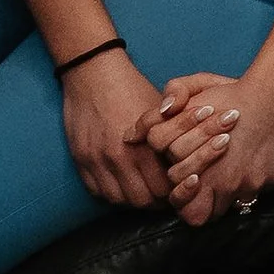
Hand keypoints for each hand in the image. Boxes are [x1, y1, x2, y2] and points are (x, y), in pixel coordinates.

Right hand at [59, 49, 171, 206]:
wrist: (93, 73)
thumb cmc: (133, 89)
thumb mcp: (162, 109)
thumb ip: (175, 137)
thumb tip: (192, 161)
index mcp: (146, 145)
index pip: (165, 187)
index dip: (175, 190)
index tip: (180, 186)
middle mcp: (121, 158)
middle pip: (143, 199)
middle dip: (157, 200)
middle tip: (165, 193)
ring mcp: (97, 161)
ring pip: (120, 200)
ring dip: (134, 199)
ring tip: (145, 191)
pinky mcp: (81, 160)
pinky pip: (98, 192)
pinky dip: (112, 193)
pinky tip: (123, 184)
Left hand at [154, 71, 273, 226]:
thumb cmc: (231, 95)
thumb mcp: (185, 99)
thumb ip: (154, 119)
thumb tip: (129, 137)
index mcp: (202, 172)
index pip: (188, 211)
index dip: (186, 202)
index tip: (189, 186)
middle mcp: (228, 185)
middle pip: (211, 214)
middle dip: (207, 201)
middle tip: (208, 182)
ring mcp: (254, 184)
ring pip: (238, 203)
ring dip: (232, 192)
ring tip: (232, 170)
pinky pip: (262, 188)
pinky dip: (256, 177)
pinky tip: (254, 157)